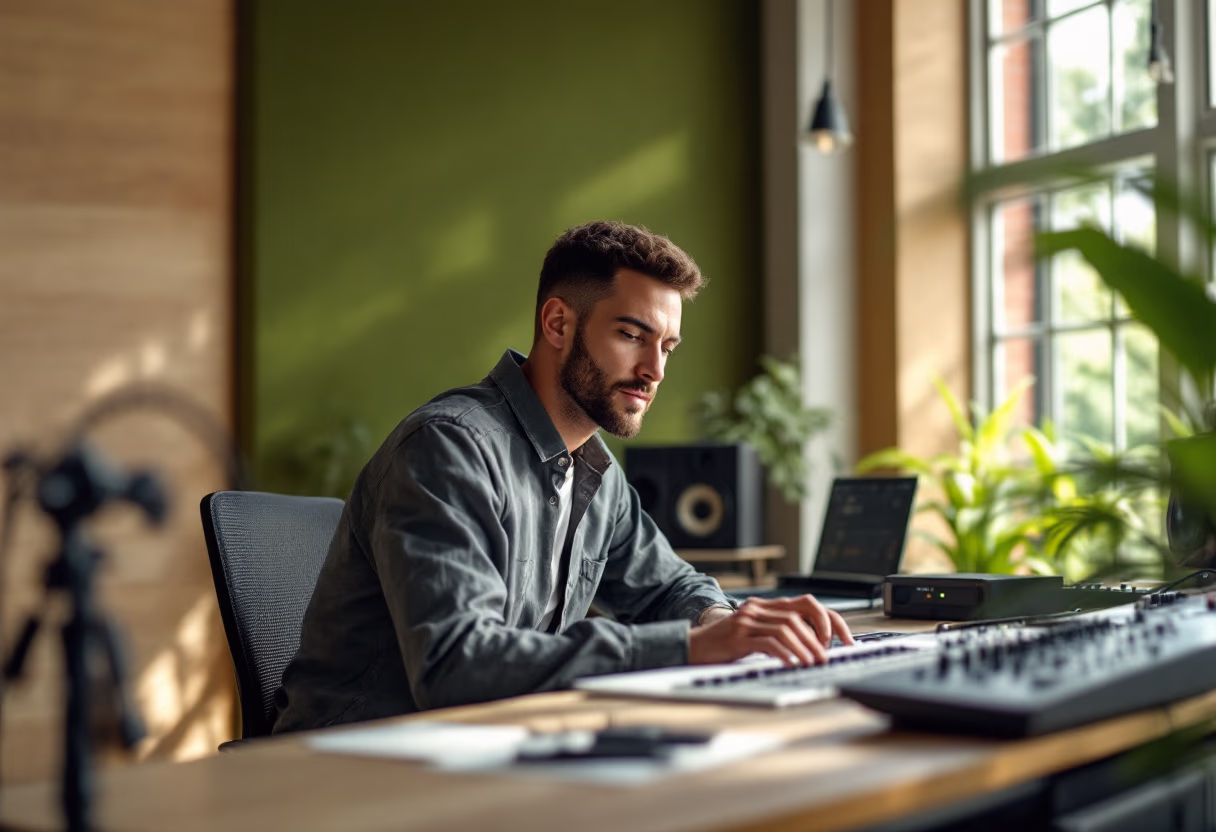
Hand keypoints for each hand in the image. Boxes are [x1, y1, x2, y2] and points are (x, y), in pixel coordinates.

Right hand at [687, 595, 853, 665]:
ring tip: (814, 663)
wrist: (693, 646)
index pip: (807, 603)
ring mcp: (747, 620)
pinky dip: (785, 653)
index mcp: (766, 605)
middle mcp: (758, 608)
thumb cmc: (726, 644)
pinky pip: (769, 642)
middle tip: (828, 654)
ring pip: (788, 628)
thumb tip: (815, 646)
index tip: (844, 640)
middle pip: (800, 613)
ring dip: (806, 647)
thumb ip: (779, 632)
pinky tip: (792, 664)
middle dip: (821, 633)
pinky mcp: (738, 636)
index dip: (830, 620)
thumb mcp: (755, 633)